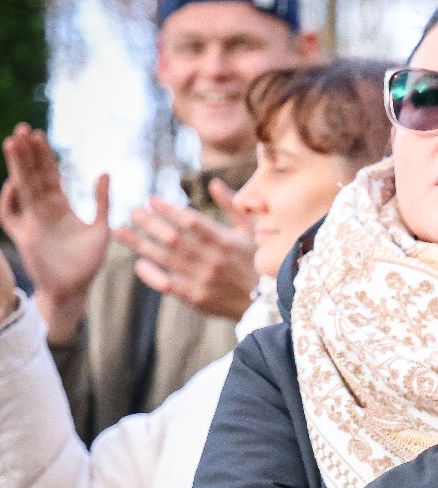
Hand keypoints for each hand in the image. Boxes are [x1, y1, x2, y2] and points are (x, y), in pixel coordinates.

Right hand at [0, 123, 109, 339]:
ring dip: (16, 167)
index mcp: (60, 207)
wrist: (75, 289)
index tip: (38, 134)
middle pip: (32, 176)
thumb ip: (102, 201)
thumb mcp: (101, 228)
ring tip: (12, 144)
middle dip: (26, 153)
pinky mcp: (24, 238)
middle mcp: (43, 211)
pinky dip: (9, 201)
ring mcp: (32, 222)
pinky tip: (13, 184)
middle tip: (21, 129)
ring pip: (21, 189)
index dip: (43, 156)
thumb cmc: (87, 262)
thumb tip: (104, 172)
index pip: (49, 175)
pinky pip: (11, 217)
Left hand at [114, 195, 255, 319]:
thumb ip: (232, 208)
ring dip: (140, 243)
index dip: (168, 209)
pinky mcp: (195, 297)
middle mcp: (211, 260)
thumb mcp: (252, 232)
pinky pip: (166, 284)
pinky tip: (140, 263)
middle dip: (149, 222)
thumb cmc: (258, 263)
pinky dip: (150, 273)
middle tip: (133, 211)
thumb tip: (214, 184)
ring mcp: (201, 280)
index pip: (190, 221)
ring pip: (164, 258)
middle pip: (172, 237)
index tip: (152, 200)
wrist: (266, 303)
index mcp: (225, 242)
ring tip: (121, 231)